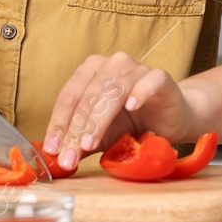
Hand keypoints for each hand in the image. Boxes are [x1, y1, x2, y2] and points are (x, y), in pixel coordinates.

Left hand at [41, 52, 203, 172]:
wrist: (167, 121)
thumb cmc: (130, 124)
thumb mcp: (98, 136)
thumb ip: (77, 142)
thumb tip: (56, 157)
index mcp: (91, 70)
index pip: (69, 97)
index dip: (59, 124)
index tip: (53, 149)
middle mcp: (112, 64)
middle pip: (88, 95)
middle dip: (76, 129)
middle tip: (70, 155)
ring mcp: (137, 68)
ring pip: (113, 91)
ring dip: (98, 120)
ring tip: (90, 143)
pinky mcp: (160, 77)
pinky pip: (148, 82)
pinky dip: (139, 93)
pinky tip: (131, 107)